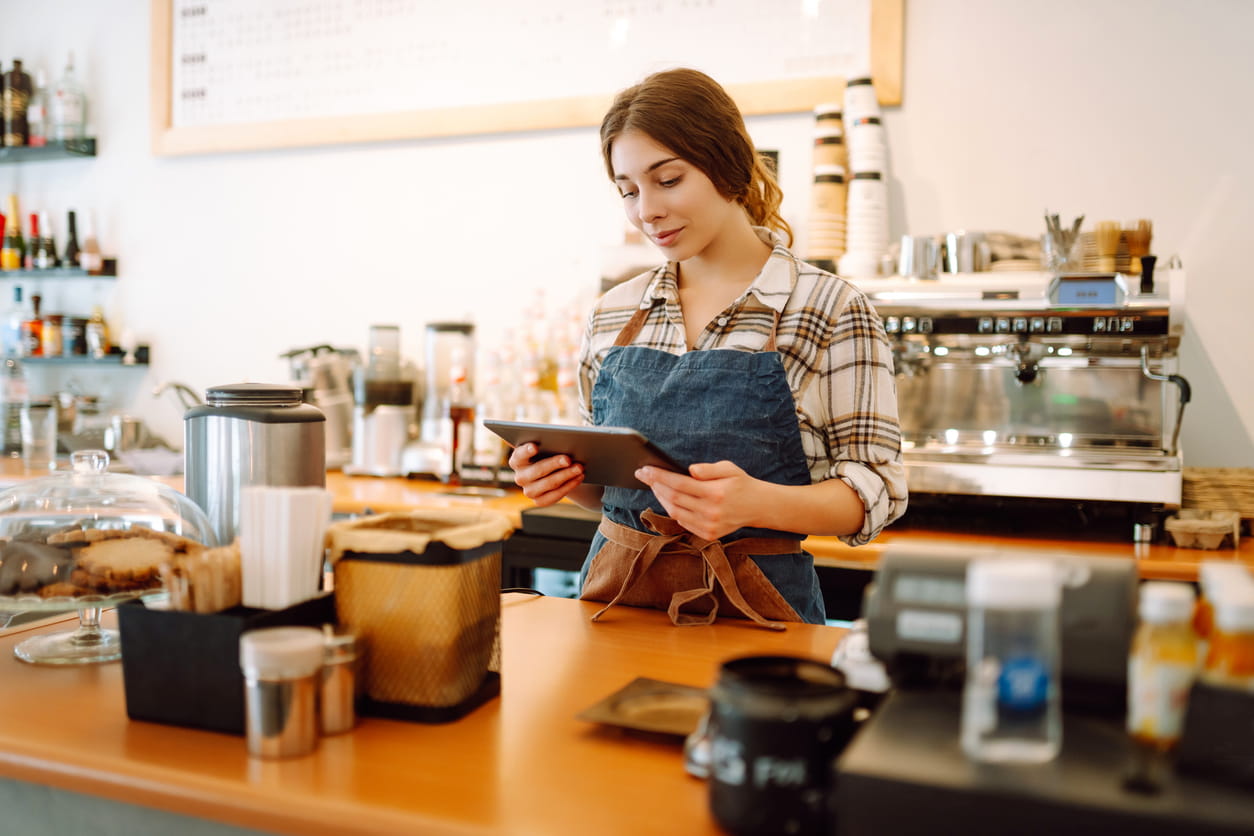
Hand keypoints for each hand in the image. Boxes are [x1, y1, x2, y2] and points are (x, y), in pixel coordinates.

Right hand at [509, 443, 584, 506]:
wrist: (554, 470)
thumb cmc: (549, 451)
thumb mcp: (548, 443)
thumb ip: (551, 440)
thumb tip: (565, 437)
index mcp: (517, 460)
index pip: (519, 455)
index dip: (526, 451)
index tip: (535, 446)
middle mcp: (520, 477)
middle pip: (537, 470)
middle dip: (554, 463)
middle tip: (568, 459)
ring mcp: (529, 491)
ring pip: (549, 483)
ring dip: (566, 475)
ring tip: (580, 467)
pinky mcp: (539, 501)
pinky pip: (555, 495)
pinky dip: (569, 485)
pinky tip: (579, 477)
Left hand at [635, 460, 762, 540]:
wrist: (759, 507)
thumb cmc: (741, 484)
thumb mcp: (729, 468)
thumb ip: (708, 469)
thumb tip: (689, 470)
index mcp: (715, 493)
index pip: (679, 484)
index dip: (659, 476)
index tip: (645, 469)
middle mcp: (711, 512)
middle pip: (673, 498)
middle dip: (654, 485)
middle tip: (643, 475)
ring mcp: (709, 526)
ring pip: (675, 512)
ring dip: (661, 498)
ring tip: (654, 486)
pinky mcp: (708, 535)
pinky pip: (683, 523)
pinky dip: (672, 510)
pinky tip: (668, 499)